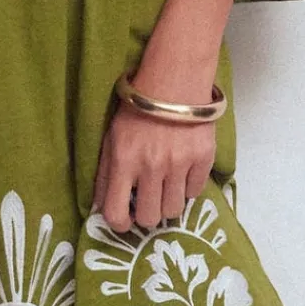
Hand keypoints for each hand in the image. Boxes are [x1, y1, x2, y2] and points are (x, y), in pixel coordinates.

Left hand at [91, 97, 217, 232]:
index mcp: (123, 161)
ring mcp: (179, 164)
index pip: (116, 213)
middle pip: (150, 218)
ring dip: (167, 204)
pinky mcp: (203, 159)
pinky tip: (181, 173)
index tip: (125, 220)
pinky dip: (187, 188)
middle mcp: (151, 167)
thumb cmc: (137, 109)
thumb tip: (101, 205)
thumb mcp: (111, 138)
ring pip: (174, 210)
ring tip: (165, 188)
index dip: (119, 224)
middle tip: (148, 202)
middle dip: (147, 215)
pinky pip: (194, 193)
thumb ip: (105, 173)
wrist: (174, 81)